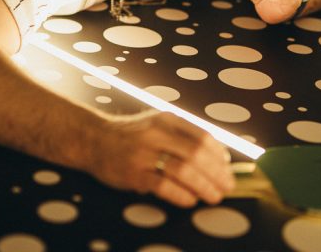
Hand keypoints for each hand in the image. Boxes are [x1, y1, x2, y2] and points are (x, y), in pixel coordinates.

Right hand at [90, 111, 234, 207]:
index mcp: (167, 119)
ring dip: (204, 186)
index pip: (203, 136)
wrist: (93, 138)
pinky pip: (163, 186)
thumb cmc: (132, 135)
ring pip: (183, 171)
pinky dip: (181, 195)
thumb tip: (219, 157)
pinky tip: (190, 200)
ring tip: (214, 197)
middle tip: (227, 187)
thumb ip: (184, 136)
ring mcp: (144, 153)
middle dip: (217, 174)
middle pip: (196, 154)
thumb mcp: (158, 123)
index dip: (219, 155)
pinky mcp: (133, 173)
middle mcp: (156, 133)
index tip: (227, 169)